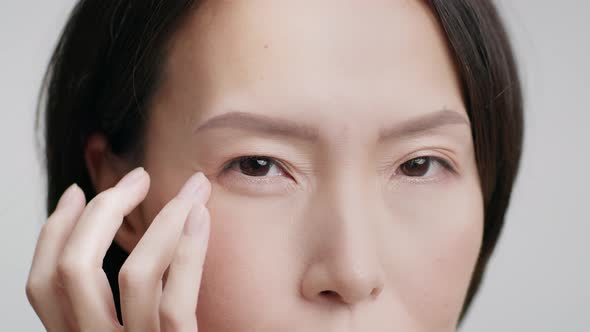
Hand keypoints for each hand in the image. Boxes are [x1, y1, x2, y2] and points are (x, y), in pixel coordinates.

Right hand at [26, 167, 210, 331]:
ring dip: (166, 219)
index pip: (43, 284)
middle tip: (139, 176)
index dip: (56, 231)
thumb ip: (114, 299)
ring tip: (194, 188)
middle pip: (75, 269)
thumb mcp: (132, 324)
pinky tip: (200, 216)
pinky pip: (175, 303)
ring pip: (133, 276)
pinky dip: (188, 251)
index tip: (78, 191)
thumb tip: (109, 232)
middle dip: (106, 209)